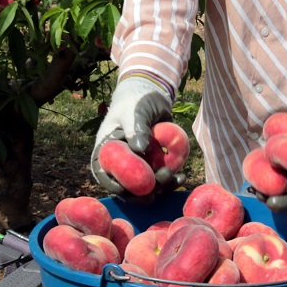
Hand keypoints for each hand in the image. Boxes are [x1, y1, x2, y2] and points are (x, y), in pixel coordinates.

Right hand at [90, 76, 171, 196]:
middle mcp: (119, 162)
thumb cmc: (136, 101)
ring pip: (146, 185)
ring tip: (176, 177)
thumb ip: (136, 129)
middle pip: (127, 185)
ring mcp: (137, 165)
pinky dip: (171, 180)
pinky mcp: (152, 164)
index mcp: (105, 151)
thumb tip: (140, 150)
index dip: (118, 187)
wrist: (152, 96)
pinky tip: (182, 176)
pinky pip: (159, 178)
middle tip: (164, 179)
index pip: (105, 175)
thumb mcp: (135, 112)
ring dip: (161, 186)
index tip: (137, 190)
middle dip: (146, 190)